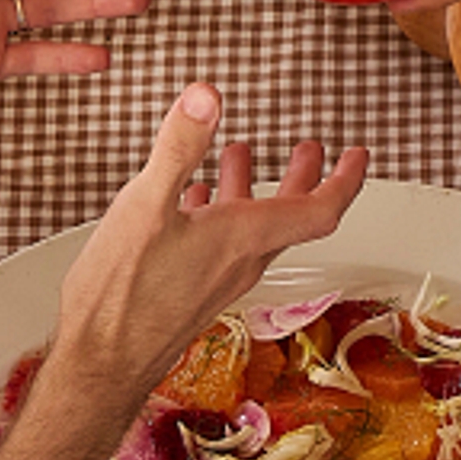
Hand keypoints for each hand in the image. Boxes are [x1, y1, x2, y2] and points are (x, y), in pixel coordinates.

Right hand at [45, 85, 364, 409]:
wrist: (102, 361)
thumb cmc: (123, 295)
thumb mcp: (146, 204)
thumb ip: (179, 147)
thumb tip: (207, 98)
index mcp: (242, 239)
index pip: (319, 210)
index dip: (345, 179)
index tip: (357, 155)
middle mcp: (239, 262)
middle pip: (290, 217)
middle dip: (303, 177)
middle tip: (311, 150)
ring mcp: (217, 279)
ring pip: (253, 229)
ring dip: (254, 190)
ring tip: (242, 156)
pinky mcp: (194, 290)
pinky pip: (221, 246)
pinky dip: (219, 213)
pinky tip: (193, 202)